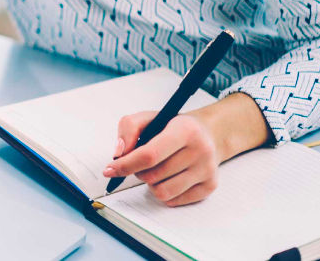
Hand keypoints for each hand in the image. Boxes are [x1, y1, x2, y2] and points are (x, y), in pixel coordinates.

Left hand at [102, 110, 220, 206]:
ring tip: (154, 170)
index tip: (110, 170)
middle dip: (138, 171)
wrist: (208, 133)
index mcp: (185, 130)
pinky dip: (163, 192)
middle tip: (141, 162)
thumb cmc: (174, 126)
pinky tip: (167, 178)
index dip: (126, 164)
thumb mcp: (150, 117)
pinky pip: (174, 201)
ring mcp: (207, 170)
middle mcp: (200, 150)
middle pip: (153, 175)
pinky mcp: (210, 186)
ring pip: (162, 192)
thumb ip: (129, 128)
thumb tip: (119, 153)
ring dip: (150, 184)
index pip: (149, 154)